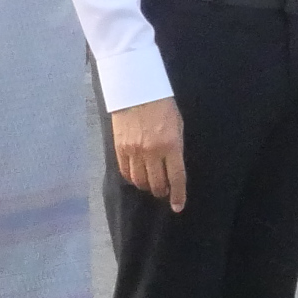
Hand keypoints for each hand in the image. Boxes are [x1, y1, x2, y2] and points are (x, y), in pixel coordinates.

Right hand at [111, 97, 186, 212]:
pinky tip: (137, 176)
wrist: (136, 91)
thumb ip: (176, 149)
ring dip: (147, 186)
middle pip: (156, 184)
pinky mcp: (119, 148)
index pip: (176, 178)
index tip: (178, 207)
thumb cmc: (163, 107)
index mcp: (171, 146)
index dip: (178, 195)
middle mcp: (152, 152)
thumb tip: (173, 170)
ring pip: (139, 181)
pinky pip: (125, 172)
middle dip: (162, 192)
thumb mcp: (178, 127)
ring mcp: (133, 151)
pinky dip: (132, 178)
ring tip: (151, 184)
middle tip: (164, 191)